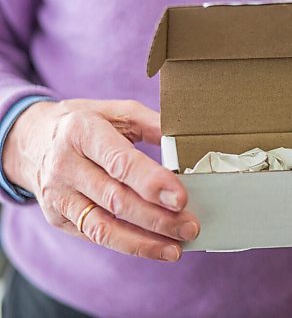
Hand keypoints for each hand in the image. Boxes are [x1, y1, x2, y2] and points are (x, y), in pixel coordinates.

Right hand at [3, 99, 199, 260]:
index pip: (119, 162)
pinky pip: (95, 236)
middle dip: (157, 218)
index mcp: (82, 131)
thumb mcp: (115, 112)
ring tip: (176, 249)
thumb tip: (185, 142)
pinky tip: (155, 248)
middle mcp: (65, 165)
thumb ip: (151, 124)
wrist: (32, 140)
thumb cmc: (85, 124)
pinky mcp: (58, 217)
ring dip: (144, 242)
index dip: (151, 182)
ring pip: (103, 227)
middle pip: (115, 199)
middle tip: (190, 226)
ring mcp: (58, 195)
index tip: (180, 199)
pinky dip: (128, 245)